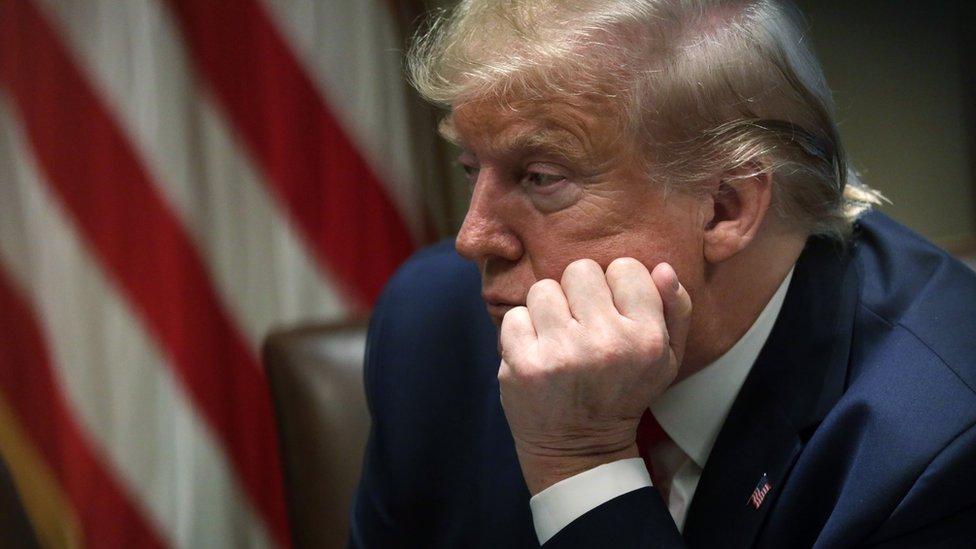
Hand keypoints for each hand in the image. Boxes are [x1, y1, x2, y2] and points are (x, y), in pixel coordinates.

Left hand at [498, 258, 691, 493]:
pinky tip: (537, 353)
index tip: (612, 312)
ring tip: (558, 338)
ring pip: (544, 288)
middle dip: (579, 293)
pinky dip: (522, 332)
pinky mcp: (523, 364)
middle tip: (581, 324)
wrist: (579, 448)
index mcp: (646, 338)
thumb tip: (662, 267)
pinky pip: (515, 315)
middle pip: (581, 271)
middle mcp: (605, 343)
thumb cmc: (623, 393)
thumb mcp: (667, 358)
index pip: (625, 268)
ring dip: (548, 310)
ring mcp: (561, 353)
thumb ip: (675, 309)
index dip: (616, 286)